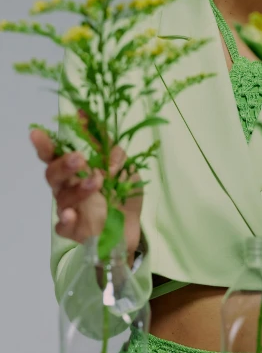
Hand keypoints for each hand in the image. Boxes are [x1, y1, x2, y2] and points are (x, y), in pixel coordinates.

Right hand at [30, 110, 142, 257]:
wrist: (132, 228)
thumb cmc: (123, 194)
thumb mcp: (125, 167)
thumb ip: (110, 147)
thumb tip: (91, 121)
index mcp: (76, 170)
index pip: (55, 155)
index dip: (45, 144)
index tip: (37, 133)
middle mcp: (68, 188)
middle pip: (53, 175)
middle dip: (63, 164)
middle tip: (79, 158)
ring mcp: (70, 210)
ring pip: (62, 197)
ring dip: (78, 188)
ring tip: (98, 181)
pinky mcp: (74, 230)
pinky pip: (63, 226)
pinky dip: (66, 219)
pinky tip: (72, 214)